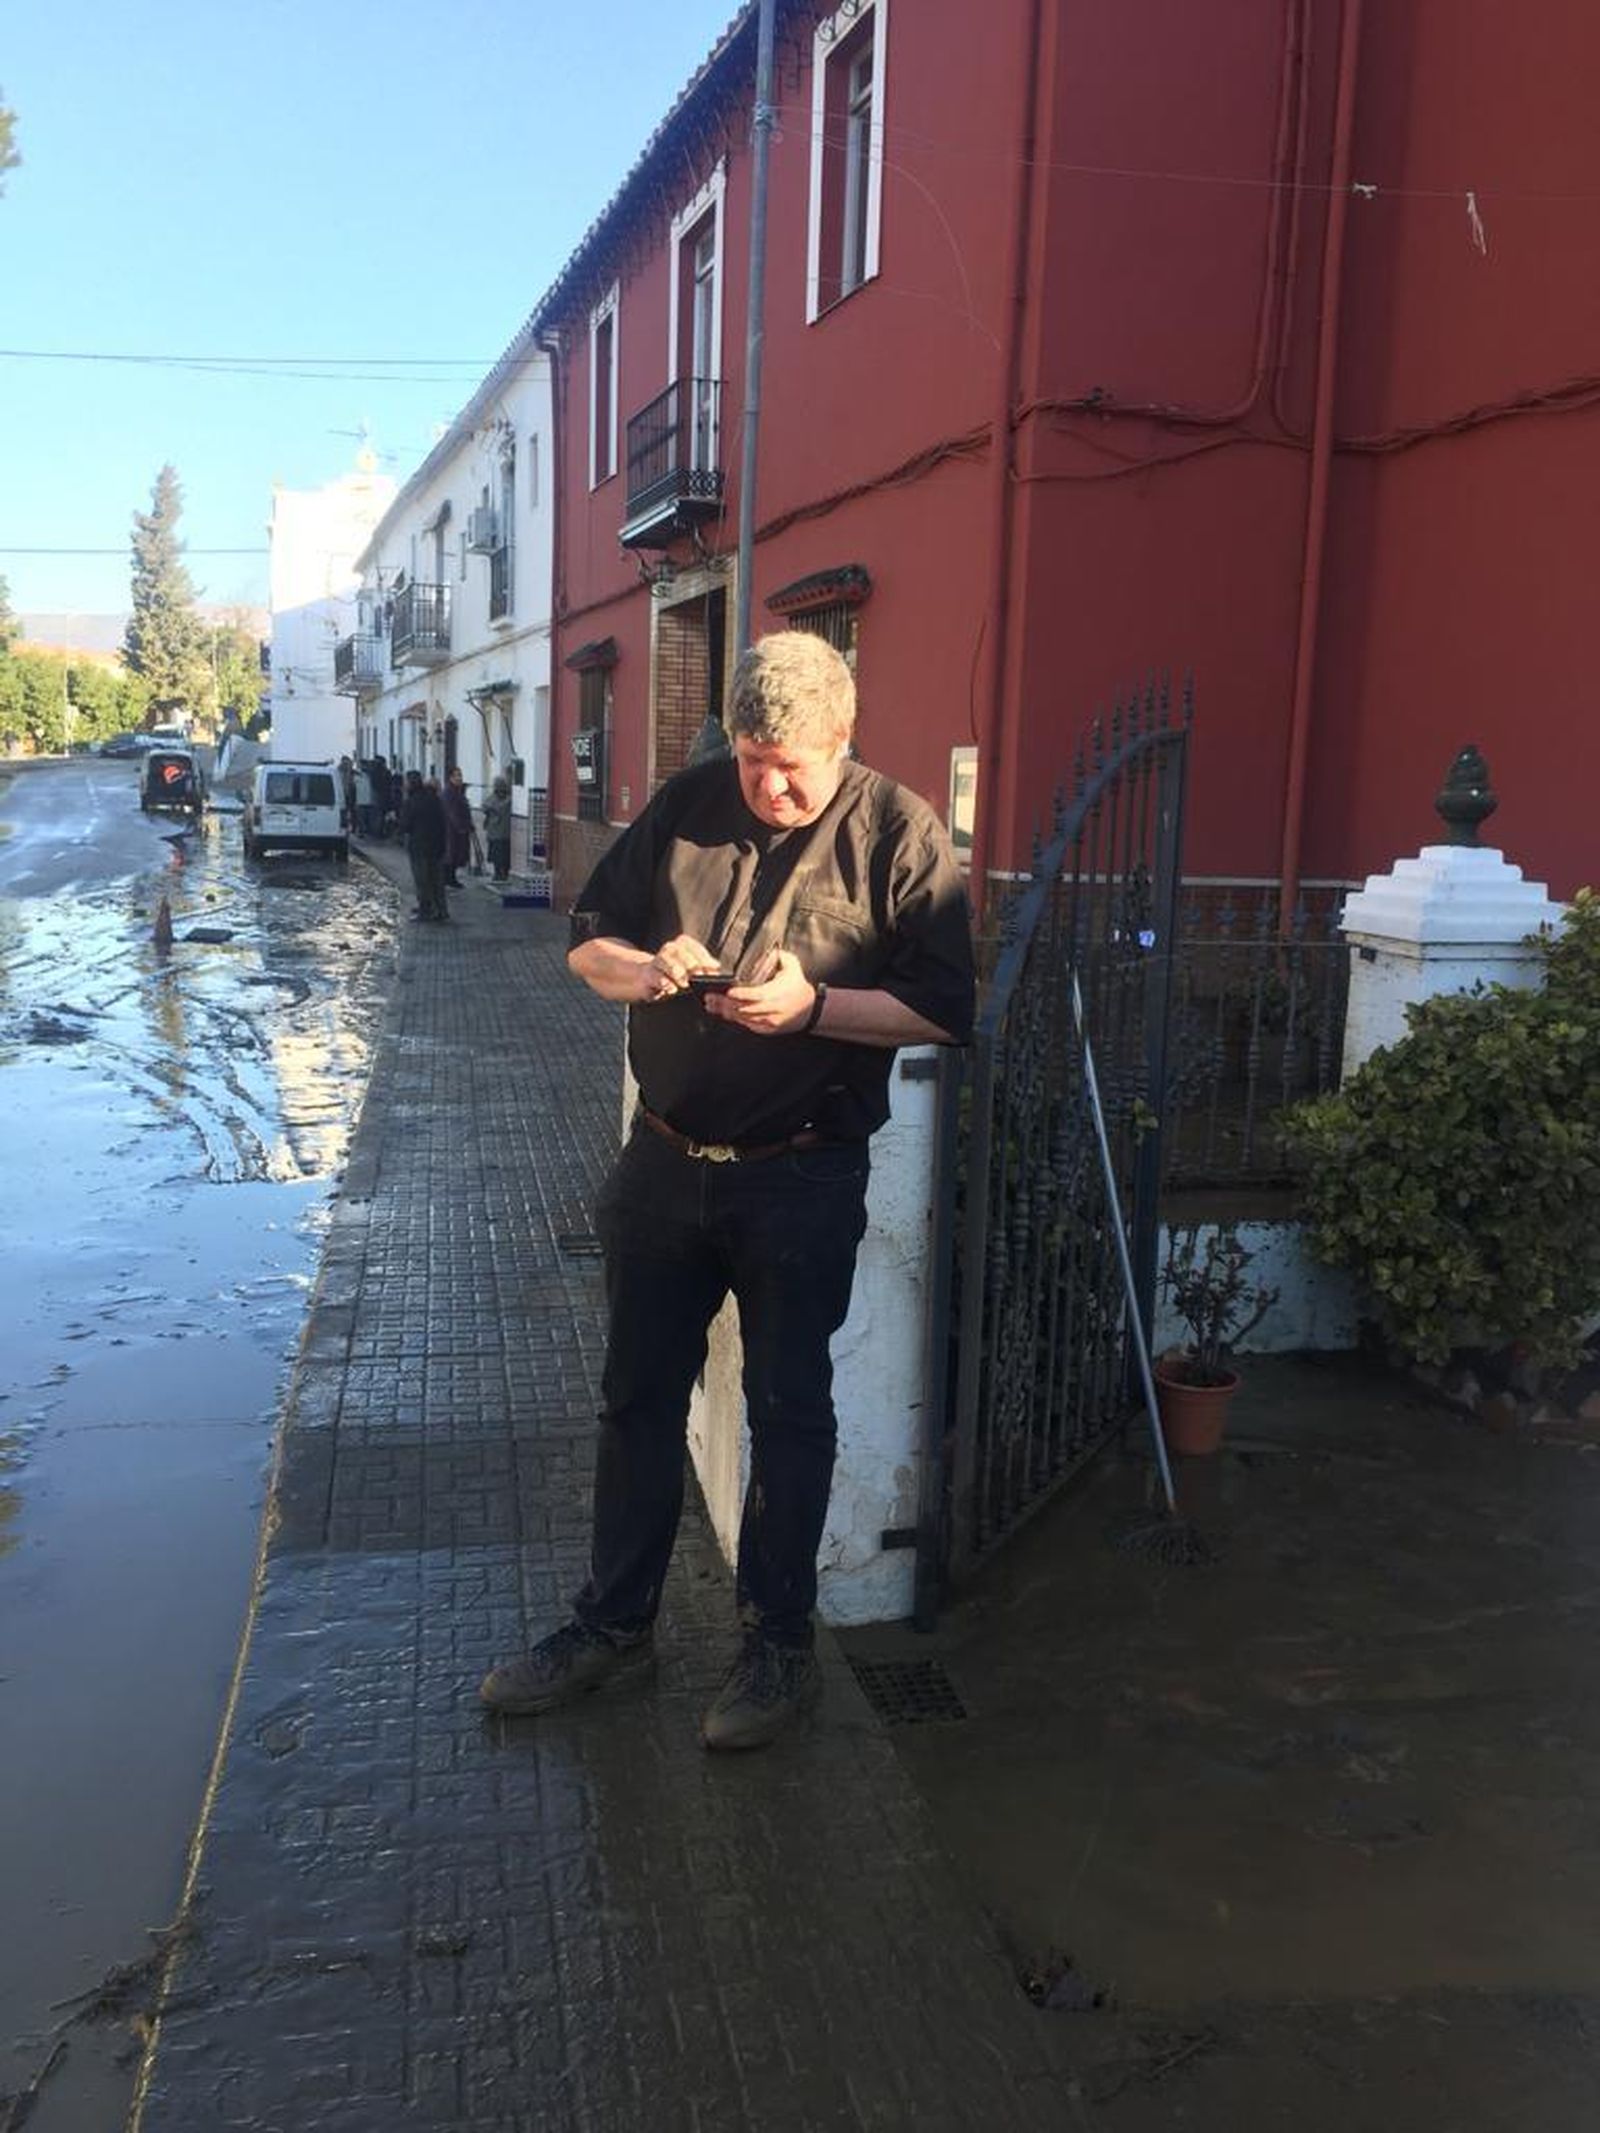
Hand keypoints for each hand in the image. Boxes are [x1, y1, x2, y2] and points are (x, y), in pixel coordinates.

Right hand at [637, 933, 720, 1003]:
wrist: (648, 981)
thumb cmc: (674, 977)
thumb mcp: (691, 972)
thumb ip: (704, 968)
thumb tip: (716, 966)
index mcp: (681, 946)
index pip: (692, 945)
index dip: (703, 956)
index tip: (712, 968)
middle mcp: (668, 950)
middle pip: (678, 950)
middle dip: (690, 962)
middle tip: (699, 975)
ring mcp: (656, 962)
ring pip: (664, 959)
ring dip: (675, 970)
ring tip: (685, 983)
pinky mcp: (647, 975)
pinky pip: (653, 975)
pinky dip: (662, 981)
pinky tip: (671, 988)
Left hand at [703, 948, 817, 1034]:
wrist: (811, 1010)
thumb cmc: (798, 986)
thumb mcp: (792, 966)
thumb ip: (780, 956)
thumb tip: (769, 949)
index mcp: (778, 993)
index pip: (757, 995)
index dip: (741, 995)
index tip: (727, 991)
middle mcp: (773, 1009)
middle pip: (745, 1008)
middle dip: (725, 1004)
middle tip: (709, 997)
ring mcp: (770, 1021)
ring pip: (744, 1019)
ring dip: (726, 1012)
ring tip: (711, 1005)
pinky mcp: (768, 1029)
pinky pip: (748, 1025)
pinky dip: (735, 1019)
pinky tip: (723, 1012)